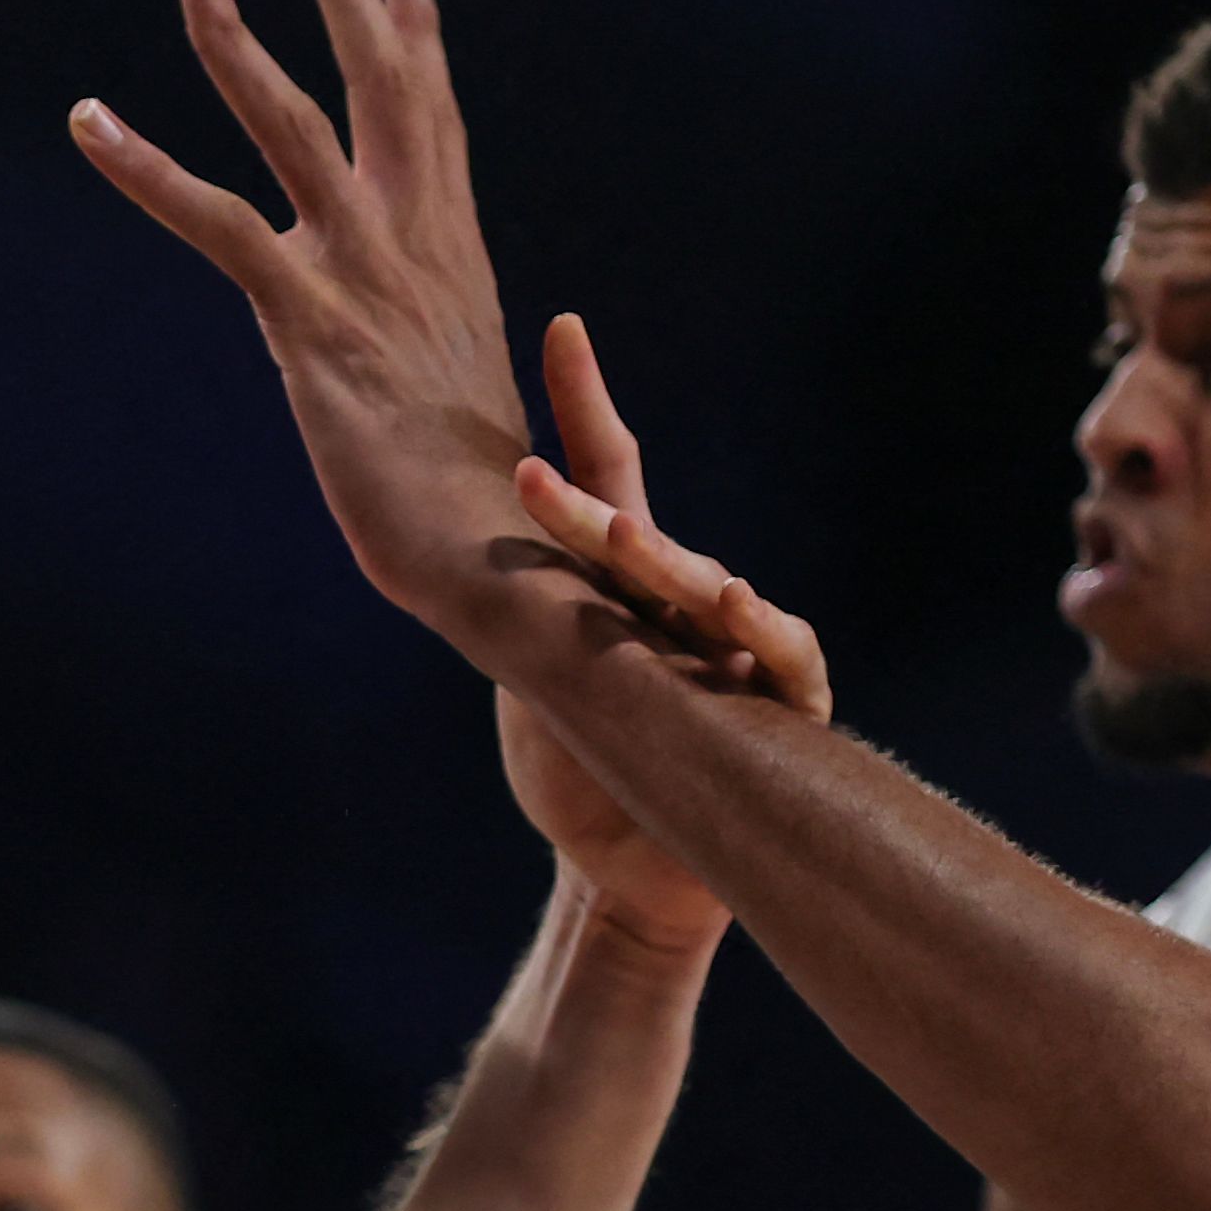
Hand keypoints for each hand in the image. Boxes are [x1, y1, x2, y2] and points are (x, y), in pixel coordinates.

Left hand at [73, 0, 538, 641]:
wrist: (499, 555)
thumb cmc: (485, 500)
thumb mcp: (459, 393)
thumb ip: (432, 340)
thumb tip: (415, 338)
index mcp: (450, 249)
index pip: (432, 108)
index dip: (416, 23)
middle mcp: (411, 235)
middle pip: (378, 68)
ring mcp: (361, 267)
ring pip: (286, 111)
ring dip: (231, 19)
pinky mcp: (306, 319)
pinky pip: (213, 221)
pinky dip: (144, 167)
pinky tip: (87, 119)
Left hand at [489, 323, 829, 961]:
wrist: (627, 884)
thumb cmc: (579, 779)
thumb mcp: (530, 683)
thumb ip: (514, 610)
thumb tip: (426, 535)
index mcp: (618, 590)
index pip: (607, 481)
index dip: (585, 406)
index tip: (562, 326)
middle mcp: (681, 608)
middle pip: (643, 536)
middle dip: (590, 506)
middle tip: (537, 474)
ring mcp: (734, 658)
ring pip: (712, 592)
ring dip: (666, 569)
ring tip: (628, 544)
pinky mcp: (781, 717)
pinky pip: (784, 664)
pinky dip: (761, 637)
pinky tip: (740, 606)